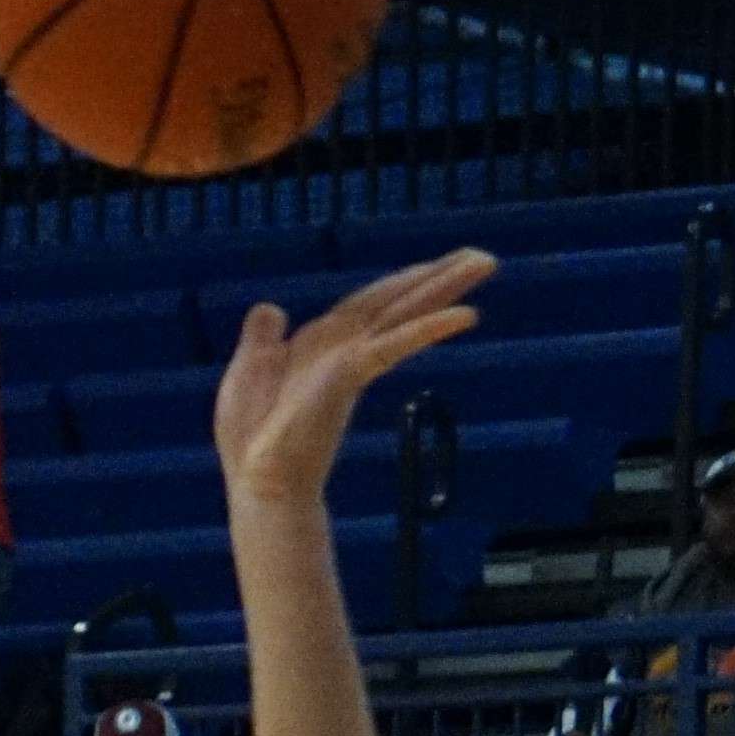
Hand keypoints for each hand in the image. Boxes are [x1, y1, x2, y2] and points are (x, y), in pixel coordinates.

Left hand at [212, 249, 492, 509]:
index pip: (371, 303)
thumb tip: (271, 308)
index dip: (404, 282)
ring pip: (405, 313)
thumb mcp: (249, 370)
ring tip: (485, 264)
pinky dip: (428, 329)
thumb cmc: (250, 437)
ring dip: (444, 288)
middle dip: (438, 278)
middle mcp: (344, 347)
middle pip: (398, 302)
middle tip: (482, 257)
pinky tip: (466, 316)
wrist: (256, 478)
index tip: (437, 265)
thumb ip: (262, 337)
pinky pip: (394, 344)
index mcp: (321, 343)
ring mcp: (351, 361)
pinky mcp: (351, 375)